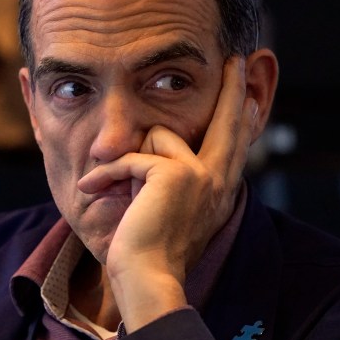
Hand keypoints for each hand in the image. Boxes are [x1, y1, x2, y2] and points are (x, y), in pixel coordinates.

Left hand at [76, 56, 258, 331]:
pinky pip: (133, 156)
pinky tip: (90, 190)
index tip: (249, 96)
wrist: (145, 280)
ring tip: (104, 186)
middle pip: (228, 122)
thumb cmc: (145, 254)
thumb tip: (158, 144)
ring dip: (125, 160)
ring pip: (160, 135)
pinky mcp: (175, 175)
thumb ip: (168, 178)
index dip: (240, 115)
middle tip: (238, 60)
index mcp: (218, 191)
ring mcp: (201, 176)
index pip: (232, 143)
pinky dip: (106, 174)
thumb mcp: (163, 210)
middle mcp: (217, 181)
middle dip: (234, 87)